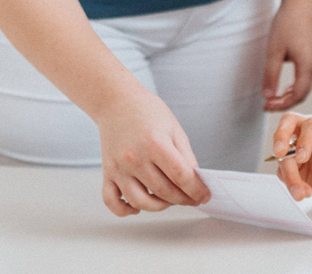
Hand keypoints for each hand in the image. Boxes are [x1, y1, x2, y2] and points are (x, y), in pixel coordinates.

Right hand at [94, 89, 211, 215]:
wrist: (116, 102)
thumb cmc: (148, 113)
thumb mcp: (174, 129)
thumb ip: (186, 156)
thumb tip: (195, 181)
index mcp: (155, 144)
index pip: (181, 176)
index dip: (196, 190)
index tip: (204, 196)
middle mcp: (135, 158)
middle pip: (164, 192)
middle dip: (183, 199)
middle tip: (191, 199)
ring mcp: (118, 168)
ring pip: (141, 202)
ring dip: (160, 207)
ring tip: (170, 200)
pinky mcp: (107, 173)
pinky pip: (112, 202)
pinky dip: (125, 210)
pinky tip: (138, 207)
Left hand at [262, 0, 311, 110]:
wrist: (299, 4)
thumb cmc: (287, 24)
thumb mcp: (273, 51)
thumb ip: (270, 75)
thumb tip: (267, 95)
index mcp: (307, 66)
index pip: (297, 95)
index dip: (281, 104)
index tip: (266, 106)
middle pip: (302, 94)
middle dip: (285, 102)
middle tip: (267, 105)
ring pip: (304, 87)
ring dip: (289, 95)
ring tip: (272, 98)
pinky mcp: (310, 57)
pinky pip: (304, 78)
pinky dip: (293, 87)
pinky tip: (283, 88)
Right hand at [272, 112, 311, 199]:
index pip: (311, 125)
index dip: (304, 140)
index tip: (303, 157)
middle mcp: (310, 131)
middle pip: (288, 123)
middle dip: (280, 137)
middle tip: (280, 154)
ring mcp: (298, 146)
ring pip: (283, 154)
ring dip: (289, 176)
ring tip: (301, 193)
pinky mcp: (292, 162)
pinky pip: (283, 170)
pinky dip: (290, 183)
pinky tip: (303, 191)